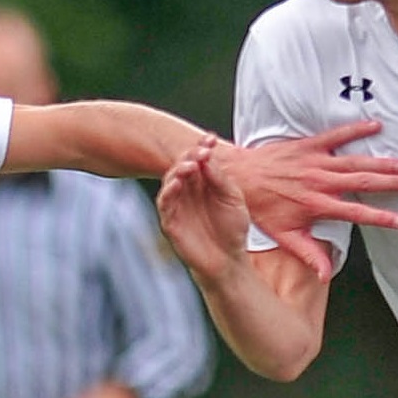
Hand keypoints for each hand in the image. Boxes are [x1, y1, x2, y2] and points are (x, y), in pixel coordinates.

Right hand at [157, 135, 252, 285]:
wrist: (229, 259)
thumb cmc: (232, 228)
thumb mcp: (232, 199)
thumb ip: (221, 179)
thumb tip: (208, 157)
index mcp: (204, 182)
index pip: (199, 159)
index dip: (202, 147)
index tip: (211, 138)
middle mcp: (188, 190)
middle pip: (182, 166)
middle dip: (190, 156)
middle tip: (200, 151)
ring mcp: (178, 205)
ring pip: (170, 182)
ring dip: (178, 171)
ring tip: (189, 165)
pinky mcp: (171, 222)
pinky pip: (165, 204)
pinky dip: (168, 192)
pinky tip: (177, 183)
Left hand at [219, 120, 397, 281]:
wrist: (237, 176)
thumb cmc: (260, 207)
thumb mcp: (283, 235)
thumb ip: (308, 254)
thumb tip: (325, 275)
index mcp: (317, 205)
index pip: (355, 213)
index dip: (380, 216)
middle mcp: (320, 182)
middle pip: (363, 182)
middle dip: (392, 183)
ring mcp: (316, 161)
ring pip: (355, 161)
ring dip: (382, 162)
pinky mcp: (309, 145)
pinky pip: (337, 135)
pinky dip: (356, 130)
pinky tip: (376, 126)